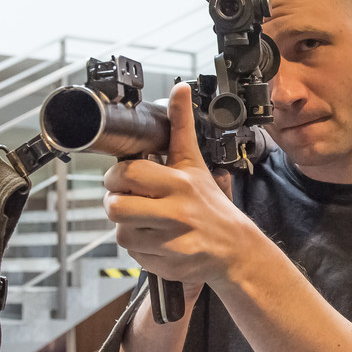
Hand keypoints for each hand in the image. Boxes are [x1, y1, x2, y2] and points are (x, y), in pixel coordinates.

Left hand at [103, 83, 251, 287]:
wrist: (236, 249)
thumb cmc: (211, 205)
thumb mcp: (195, 164)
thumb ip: (182, 127)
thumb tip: (179, 88)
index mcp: (179, 183)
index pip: (128, 173)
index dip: (117, 177)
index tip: (124, 179)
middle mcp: (176, 212)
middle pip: (115, 206)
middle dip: (117, 203)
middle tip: (129, 200)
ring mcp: (171, 241)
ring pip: (121, 232)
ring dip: (128, 228)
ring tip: (146, 222)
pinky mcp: (167, 263)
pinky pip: (134, 254)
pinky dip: (140, 249)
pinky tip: (157, 241)